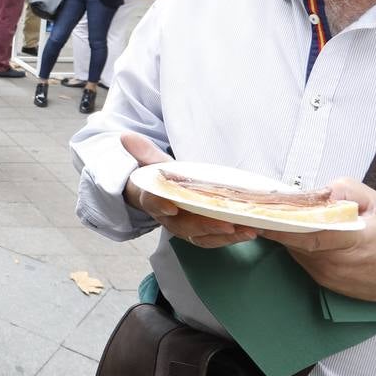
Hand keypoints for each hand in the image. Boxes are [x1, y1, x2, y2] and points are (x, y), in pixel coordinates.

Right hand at [120, 133, 258, 247]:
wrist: (161, 196)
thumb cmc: (161, 178)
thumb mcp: (153, 162)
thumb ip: (143, 152)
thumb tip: (125, 136)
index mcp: (154, 199)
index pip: (154, 203)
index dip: (161, 206)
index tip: (170, 207)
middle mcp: (168, 218)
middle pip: (182, 226)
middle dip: (204, 226)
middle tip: (226, 223)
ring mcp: (185, 228)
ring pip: (201, 237)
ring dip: (224, 236)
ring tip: (247, 230)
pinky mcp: (201, 233)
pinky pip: (214, 240)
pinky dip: (232, 238)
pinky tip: (250, 231)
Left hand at [260, 179, 375, 305]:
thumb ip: (345, 190)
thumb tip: (318, 190)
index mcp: (349, 241)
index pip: (306, 234)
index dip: (280, 225)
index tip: (261, 214)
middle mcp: (334, 263)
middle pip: (294, 242)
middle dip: (280, 225)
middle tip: (267, 209)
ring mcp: (328, 276)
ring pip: (296, 251)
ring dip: (291, 236)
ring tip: (289, 218)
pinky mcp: (326, 284)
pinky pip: (304, 261)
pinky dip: (301, 247)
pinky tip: (307, 234)